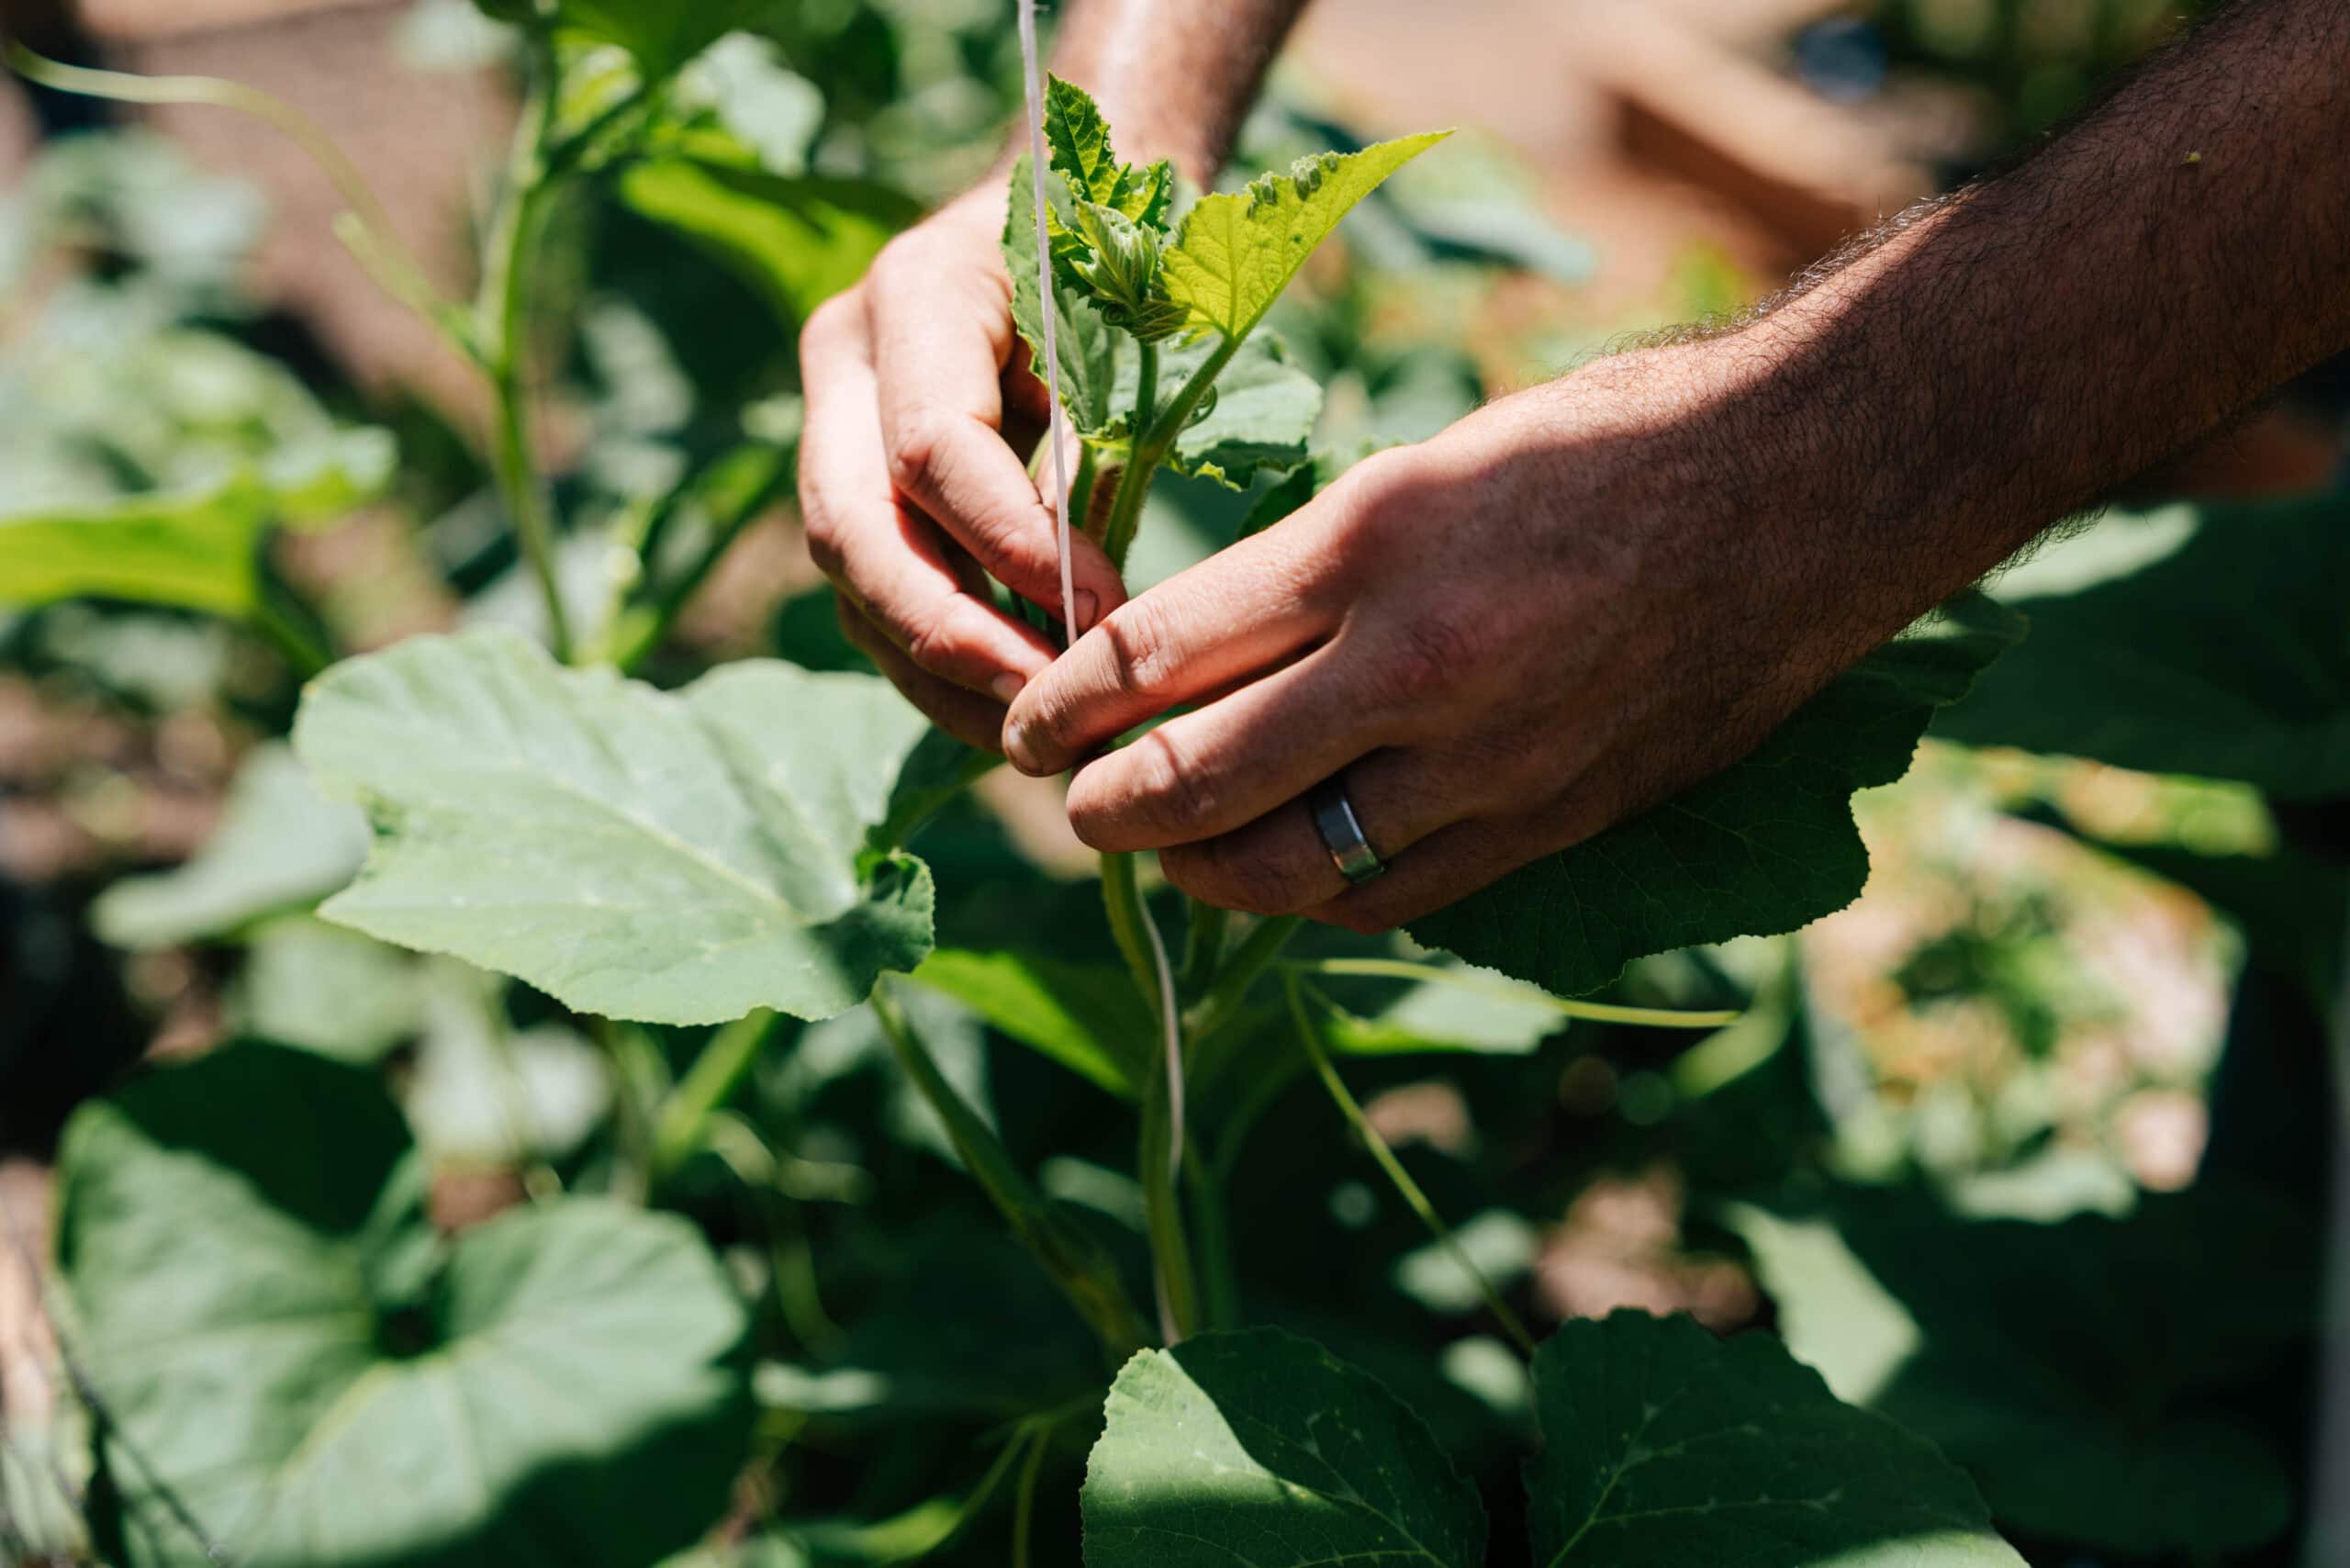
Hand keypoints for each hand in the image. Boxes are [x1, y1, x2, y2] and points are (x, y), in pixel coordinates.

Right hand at [797, 181, 1127, 751]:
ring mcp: (831, 425)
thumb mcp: (1126, 320)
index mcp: (915, 292)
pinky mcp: (851, 487)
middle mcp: (845, 359)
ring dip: (940, 672)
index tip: (1104, 605)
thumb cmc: (1126, 257)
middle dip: (948, 633)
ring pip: (852, 581)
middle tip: (1044, 706)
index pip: (929, 448)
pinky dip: (937, 667)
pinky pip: (871, 598)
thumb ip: (1096, 437)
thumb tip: (1083, 602)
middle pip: (853, 530)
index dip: (1010, 545)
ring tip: (1036, 731)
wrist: (1071, 208)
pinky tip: (1010, 708)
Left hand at [1001, 345, 1919, 930]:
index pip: (1157, 653)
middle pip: (1198, 780)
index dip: (1063, 704)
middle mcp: (1415, 667)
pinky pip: (1393, 896)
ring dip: (1198, 871)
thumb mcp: (1425, 467)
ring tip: (1162, 850)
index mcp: (1368, 544)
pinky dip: (1313, 895)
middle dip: (1105, 809)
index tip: (1023, 728)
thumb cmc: (1610, 445)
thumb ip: (1311, 571)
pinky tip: (1282, 873)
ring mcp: (1488, 761)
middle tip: (1067, 806)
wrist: (1803, 494)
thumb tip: (1202, 656)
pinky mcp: (1550, 822)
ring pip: (1287, 868)